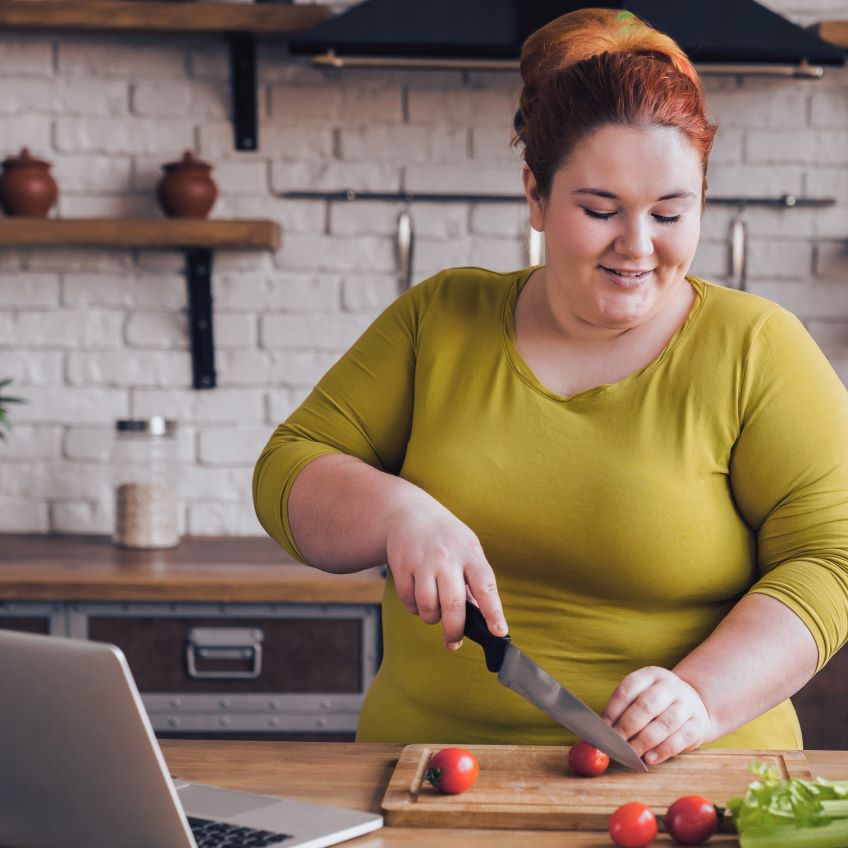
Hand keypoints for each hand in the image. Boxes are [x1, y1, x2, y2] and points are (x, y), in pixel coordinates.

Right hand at [384, 495, 507, 650]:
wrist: (409, 513)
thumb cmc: (446, 537)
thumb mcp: (468, 549)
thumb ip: (474, 581)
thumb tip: (480, 617)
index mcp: (470, 553)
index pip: (485, 586)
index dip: (493, 611)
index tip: (499, 631)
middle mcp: (447, 557)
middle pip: (453, 605)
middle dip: (454, 630)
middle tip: (453, 640)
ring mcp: (422, 561)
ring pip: (428, 607)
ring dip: (431, 618)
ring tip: (434, 611)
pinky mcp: (401, 566)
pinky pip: (409, 601)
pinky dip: (414, 608)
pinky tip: (418, 598)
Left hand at [601, 666, 713, 764]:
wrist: (695, 704)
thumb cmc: (658, 704)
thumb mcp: (642, 696)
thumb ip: (624, 710)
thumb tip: (601, 730)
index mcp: (650, 675)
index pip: (628, 689)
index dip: (613, 709)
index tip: (602, 728)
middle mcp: (670, 686)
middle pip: (646, 705)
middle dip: (627, 726)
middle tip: (614, 743)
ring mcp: (687, 704)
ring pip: (663, 723)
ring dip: (643, 741)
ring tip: (630, 754)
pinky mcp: (698, 725)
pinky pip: (680, 739)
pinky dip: (662, 751)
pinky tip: (649, 759)